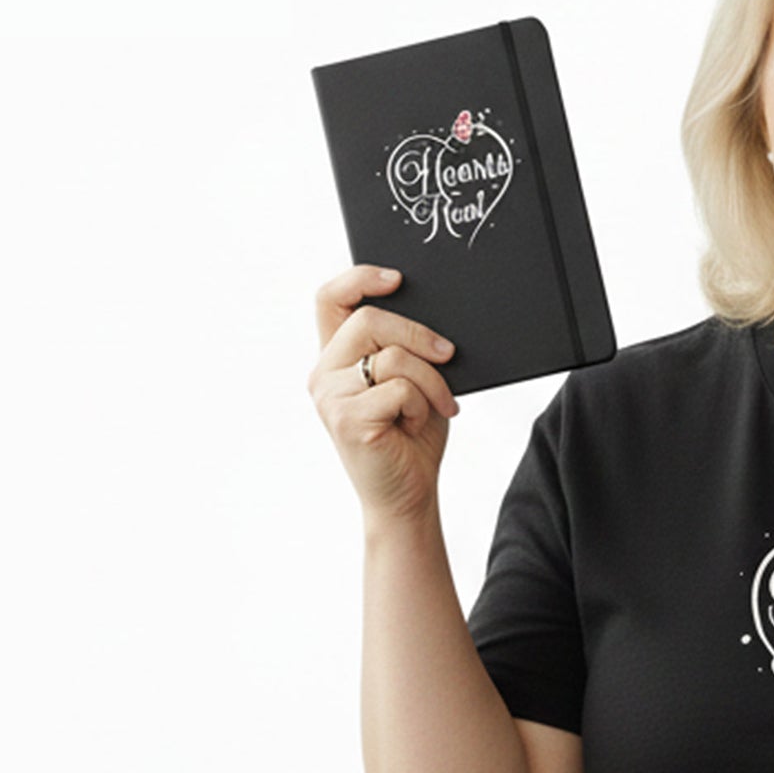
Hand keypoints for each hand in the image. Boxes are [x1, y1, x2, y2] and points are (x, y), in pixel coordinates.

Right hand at [308, 265, 460, 524]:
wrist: (409, 495)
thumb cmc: (412, 438)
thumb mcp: (413, 382)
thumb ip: (406, 349)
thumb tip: (434, 319)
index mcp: (336, 359)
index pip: (329, 299)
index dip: (359, 278)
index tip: (397, 277)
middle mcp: (324, 373)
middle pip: (369, 319)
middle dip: (419, 333)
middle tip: (449, 354)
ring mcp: (330, 396)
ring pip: (392, 356)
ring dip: (430, 380)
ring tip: (439, 406)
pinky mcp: (347, 418)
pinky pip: (399, 388)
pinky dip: (423, 404)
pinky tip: (416, 426)